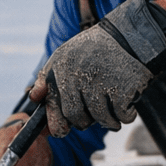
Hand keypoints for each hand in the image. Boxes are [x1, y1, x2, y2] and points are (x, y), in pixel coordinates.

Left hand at [34, 0, 165, 135]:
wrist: (131, 34)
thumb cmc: (95, 48)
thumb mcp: (65, 55)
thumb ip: (46, 77)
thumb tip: (34, 97)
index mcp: (63, 70)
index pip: (57, 109)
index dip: (59, 125)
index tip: (62, 130)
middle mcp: (80, 77)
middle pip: (78, 118)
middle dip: (84, 122)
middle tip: (91, 115)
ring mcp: (102, 85)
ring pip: (102, 120)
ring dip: (108, 121)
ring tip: (111, 110)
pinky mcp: (124, 89)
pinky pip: (122, 117)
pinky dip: (126, 116)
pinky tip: (127, 106)